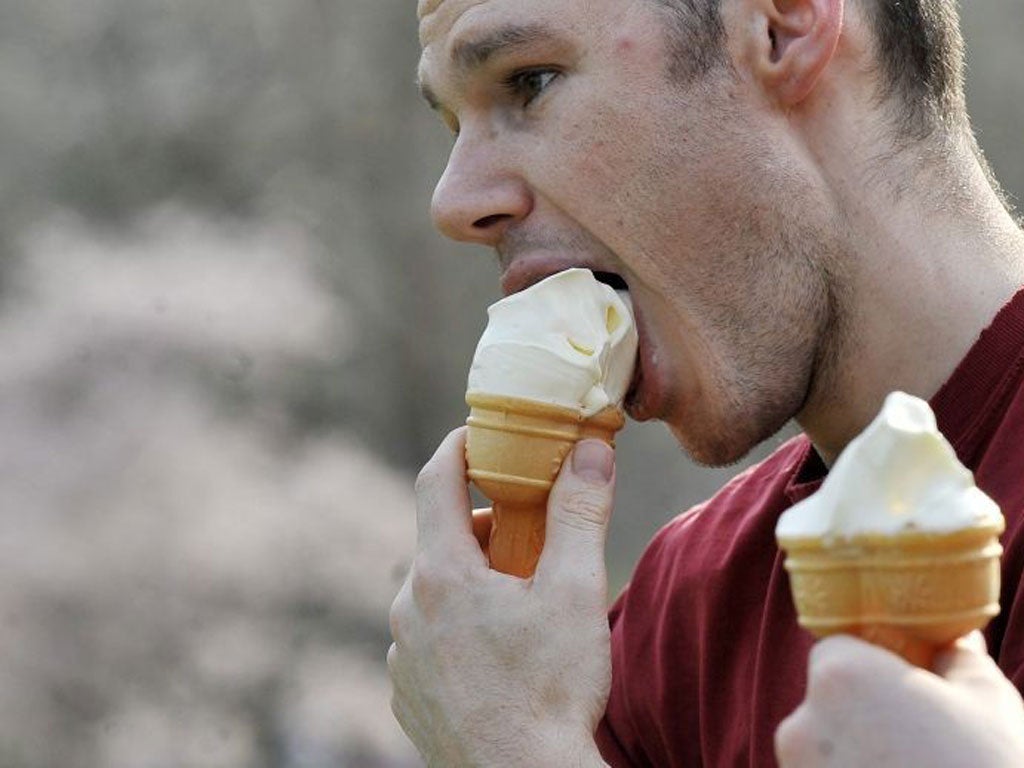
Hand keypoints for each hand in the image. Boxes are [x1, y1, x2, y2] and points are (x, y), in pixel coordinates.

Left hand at [388, 428, 614, 766]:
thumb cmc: (552, 692)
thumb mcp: (575, 593)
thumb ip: (580, 513)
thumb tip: (590, 449)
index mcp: (441, 574)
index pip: (437, 480)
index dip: (461, 446)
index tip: (484, 432)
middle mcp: (407, 610)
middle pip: (440, 539)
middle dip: (485, 523)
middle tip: (531, 530)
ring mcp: (403, 656)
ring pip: (435, 591)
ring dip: (473, 578)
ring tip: (524, 599)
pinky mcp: (408, 694)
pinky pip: (429, 636)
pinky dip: (460, 624)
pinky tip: (500, 650)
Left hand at [775, 632, 1023, 766]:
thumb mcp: (988, 702)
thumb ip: (957, 658)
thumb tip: (953, 640)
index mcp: (839, 675)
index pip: (838, 649)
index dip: (875, 665)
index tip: (911, 689)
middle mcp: (800, 724)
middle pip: (826, 703)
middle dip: (865, 717)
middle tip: (922, 746)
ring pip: (824, 753)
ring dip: (858, 761)